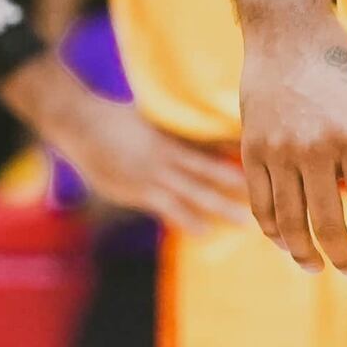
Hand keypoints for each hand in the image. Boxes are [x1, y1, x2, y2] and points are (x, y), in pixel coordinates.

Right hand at [53, 98, 247, 234]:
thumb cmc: (114, 118)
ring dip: (221, 207)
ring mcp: (154, 174)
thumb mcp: (149, 114)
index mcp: (173, 134)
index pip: (213, 145)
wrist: (79, 123)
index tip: (264, 164)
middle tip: (267, 197)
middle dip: (238, 187)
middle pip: (211, 172)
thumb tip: (200, 124)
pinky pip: (168, 208)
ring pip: (196, 192)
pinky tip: (205, 233)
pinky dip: (187, 220)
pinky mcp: (138, 190)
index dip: (238, 156)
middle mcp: (168, 154)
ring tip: (246, 223)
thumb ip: (174, 125)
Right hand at [237, 10, 346, 276]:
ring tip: (316, 267)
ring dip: (303, 253)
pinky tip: (285, 242)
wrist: (286, 32)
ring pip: (289, 220)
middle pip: (327, 223)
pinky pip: (260, 202)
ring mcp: (276, 151)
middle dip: (343, 257)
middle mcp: (312, 149)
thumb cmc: (341, 64)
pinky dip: (272, 229)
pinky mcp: (251, 148)